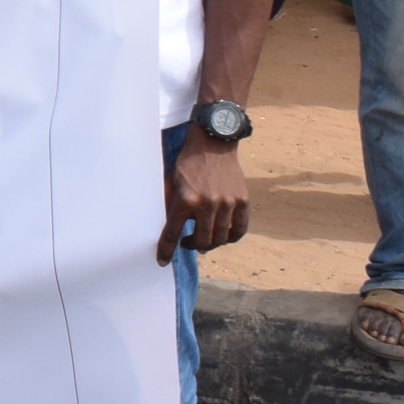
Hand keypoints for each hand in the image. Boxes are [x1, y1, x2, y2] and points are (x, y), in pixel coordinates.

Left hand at [162, 134, 250, 261]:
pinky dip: (230, 238)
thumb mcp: (170, 181)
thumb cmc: (187, 163)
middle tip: (187, 242)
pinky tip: (222, 236)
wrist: (213, 143)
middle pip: (202, 241)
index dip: (166, 250)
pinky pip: (239, 230)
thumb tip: (160, 226)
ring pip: (220, 238)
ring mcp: (228, 203)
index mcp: (185, 199)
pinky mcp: (243, 201)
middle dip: (192, 246)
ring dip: (210, 243)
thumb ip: (167, 203)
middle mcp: (208, 204)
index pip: (172, 233)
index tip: (162, 261)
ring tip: (203, 240)